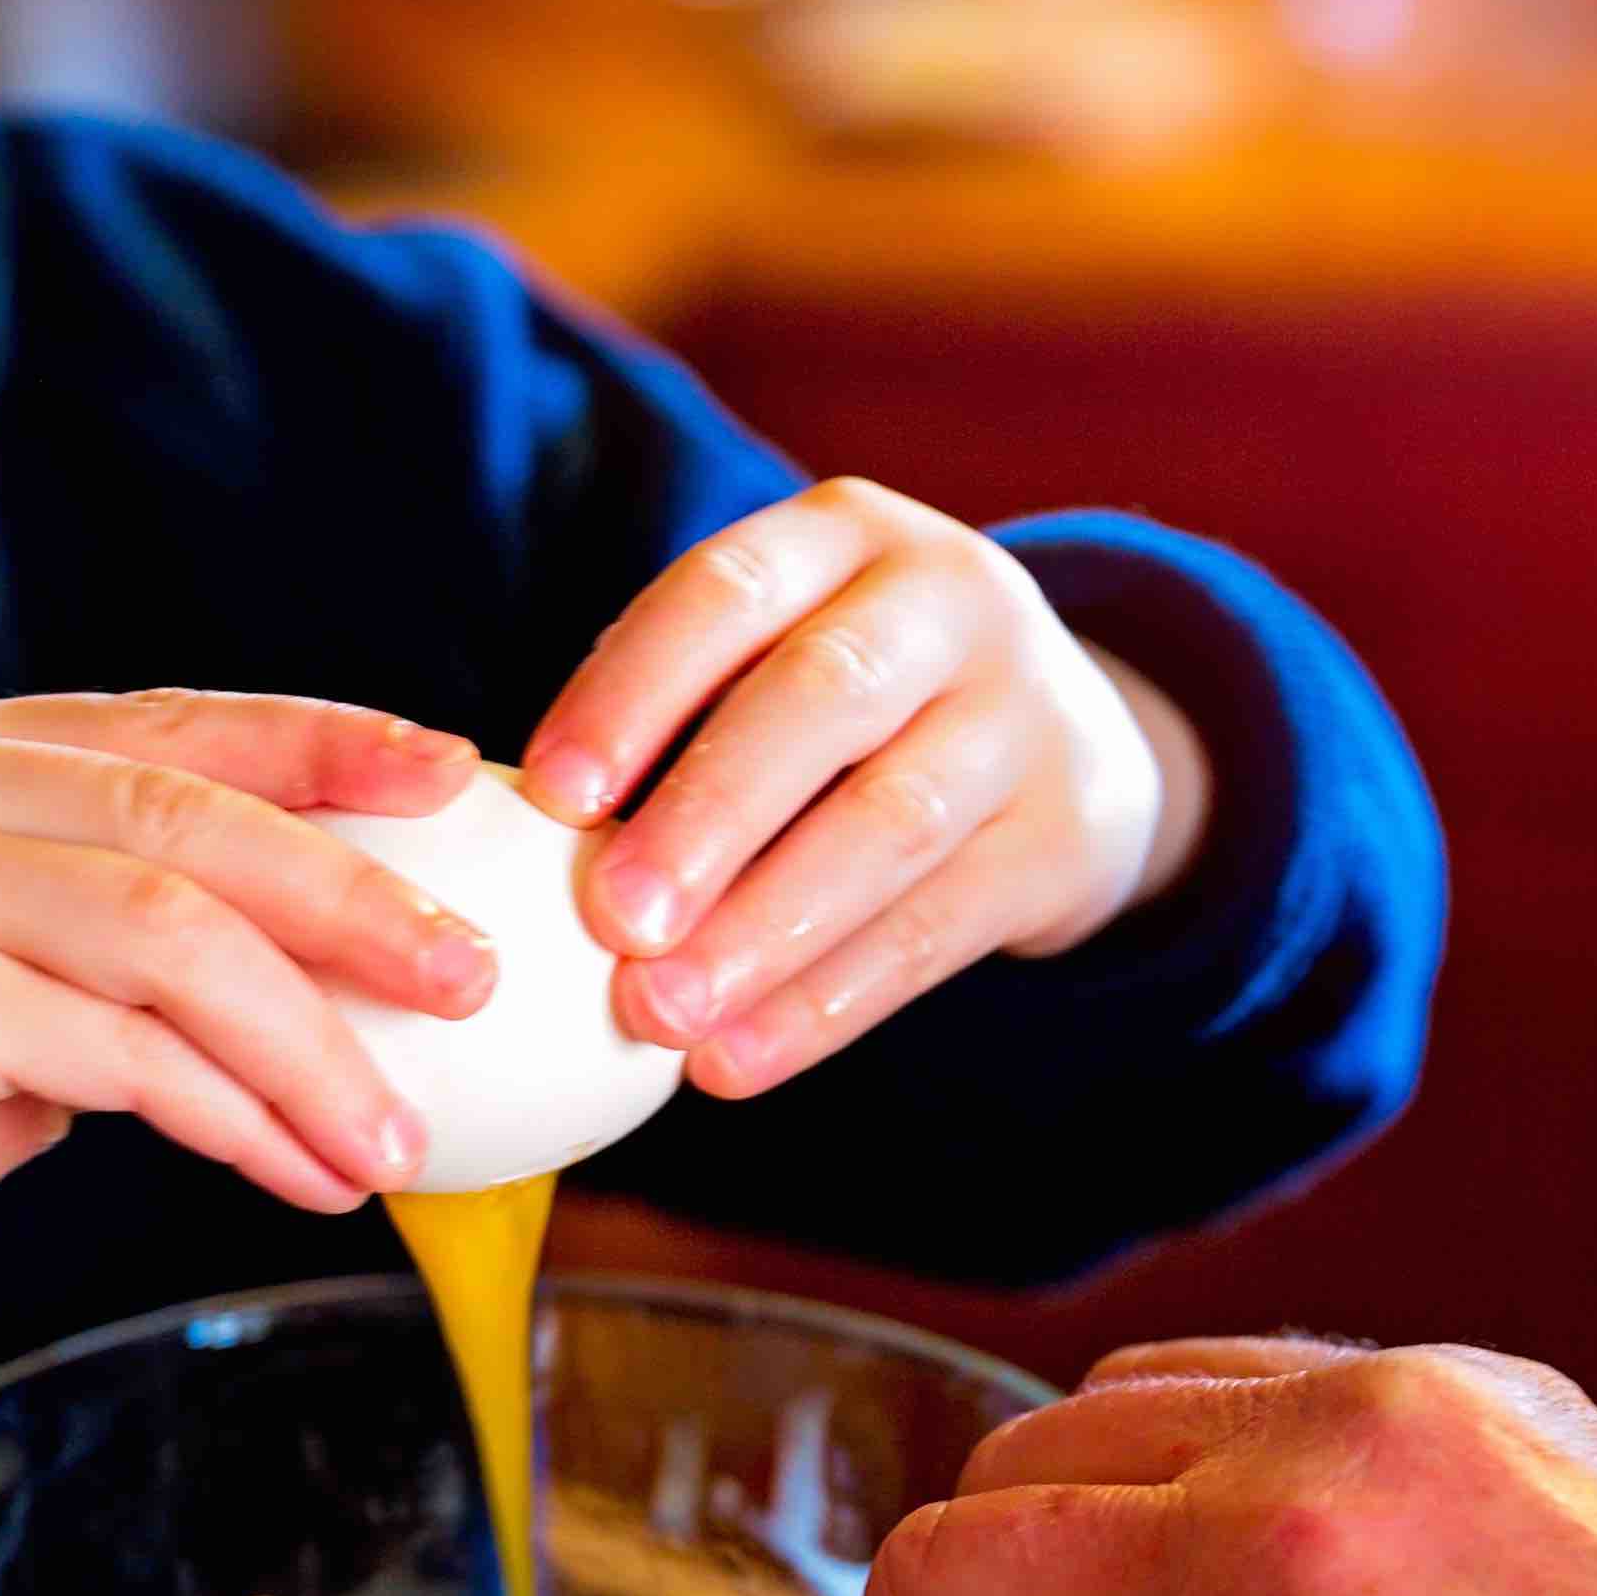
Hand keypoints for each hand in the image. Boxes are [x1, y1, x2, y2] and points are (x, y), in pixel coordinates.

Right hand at [0, 692, 497, 1346]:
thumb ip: (111, 951)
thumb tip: (321, 978)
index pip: (174, 723)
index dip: (326, 744)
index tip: (453, 779)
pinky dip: (233, 1112)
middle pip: (197, 816)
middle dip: (359, 899)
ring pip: (176, 932)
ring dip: (314, 1042)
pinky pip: (117, 1047)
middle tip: (477, 974)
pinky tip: (299, 1170)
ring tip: (400, 1136)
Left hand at [520, 479, 1210, 1093]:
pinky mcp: (1063, 835)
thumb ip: (673, 716)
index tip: (549, 797)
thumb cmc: (848, 704)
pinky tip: (737, 1061)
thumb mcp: (780, 650)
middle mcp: (948, 601)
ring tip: (661, 1015)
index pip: (726, 591)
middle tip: (612, 922)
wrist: (1070, 737)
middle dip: (708, 815)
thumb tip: (526, 842)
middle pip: (822, 697)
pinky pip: (938, 928)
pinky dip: (827, 1004)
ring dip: (765, 929)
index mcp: (843, 534)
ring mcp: (1023, 714)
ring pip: (892, 821)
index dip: (632, 689)